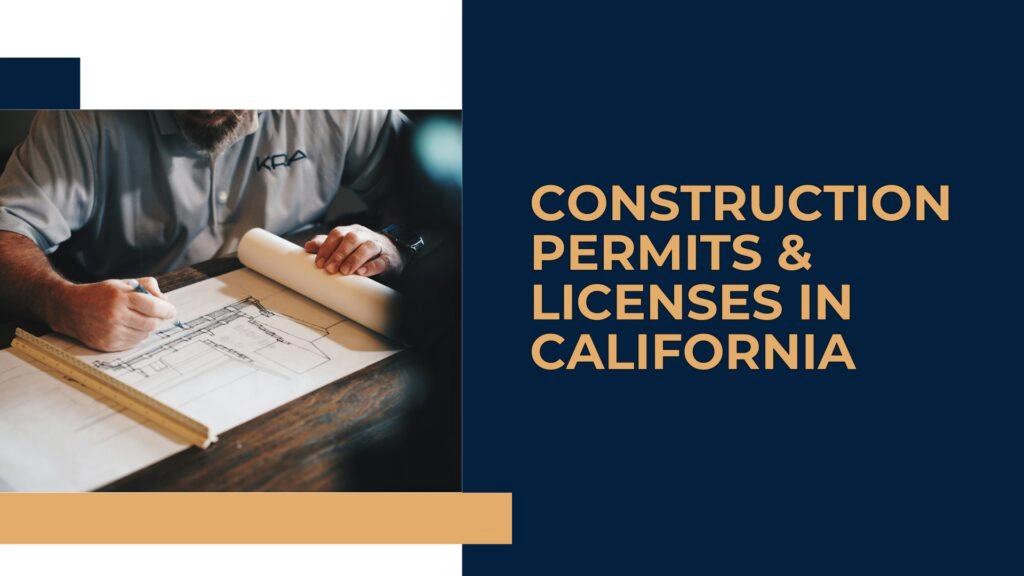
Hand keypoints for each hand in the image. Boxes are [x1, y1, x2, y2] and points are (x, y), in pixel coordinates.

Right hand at [49, 278, 176, 351]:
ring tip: (137, 319)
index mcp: (120, 297)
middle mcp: (115, 315)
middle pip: (152, 323)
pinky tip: (129, 328)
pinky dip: (136, 336)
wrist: (70, 308)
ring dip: (146, 328)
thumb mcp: (122, 283)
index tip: (171, 311)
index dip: (167, 310)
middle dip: (158, 319)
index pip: (154, 307)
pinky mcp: (107, 344)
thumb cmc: (100, 294)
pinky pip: (133, 343)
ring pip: (144, 335)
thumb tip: (165, 299)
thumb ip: (146, 286)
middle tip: (156, 315)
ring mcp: (110, 332)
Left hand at [304, 224, 404, 277]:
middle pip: (351, 239)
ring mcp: (378, 245)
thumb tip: (308, 246)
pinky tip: (362, 273)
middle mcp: (364, 235)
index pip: (337, 234)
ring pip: (367, 247)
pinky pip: (381, 260)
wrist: (392, 253)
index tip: (319, 263)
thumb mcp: (344, 245)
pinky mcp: (388, 258)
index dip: (327, 247)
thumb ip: (327, 245)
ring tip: (344, 271)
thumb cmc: (362, 250)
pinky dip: (371, 266)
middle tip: (329, 269)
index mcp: (352, 231)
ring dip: (353, 259)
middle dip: (338, 254)